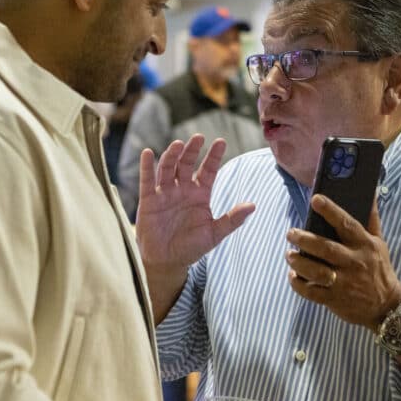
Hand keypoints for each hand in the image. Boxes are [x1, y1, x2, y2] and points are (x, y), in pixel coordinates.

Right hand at [136, 134, 254, 273]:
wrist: (167, 262)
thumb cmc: (191, 248)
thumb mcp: (214, 234)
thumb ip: (232, 220)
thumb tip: (253, 206)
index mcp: (200, 194)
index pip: (208, 170)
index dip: (213, 157)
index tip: (221, 142)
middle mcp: (183, 189)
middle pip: (187, 164)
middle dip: (192, 150)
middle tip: (199, 137)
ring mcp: (165, 193)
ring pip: (168, 168)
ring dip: (172, 155)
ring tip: (178, 144)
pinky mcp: (149, 199)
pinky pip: (147, 180)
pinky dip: (147, 166)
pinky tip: (149, 153)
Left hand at [285, 194, 400, 330]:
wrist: (387, 306)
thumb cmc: (379, 269)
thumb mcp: (379, 243)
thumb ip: (371, 218)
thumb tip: (370, 193)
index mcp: (364, 245)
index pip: (346, 224)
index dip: (330, 210)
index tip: (315, 199)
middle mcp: (354, 262)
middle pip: (326, 248)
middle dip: (304, 239)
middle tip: (290, 233)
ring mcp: (344, 283)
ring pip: (316, 271)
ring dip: (298, 262)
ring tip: (289, 254)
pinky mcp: (335, 299)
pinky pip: (312, 292)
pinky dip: (298, 284)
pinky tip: (293, 275)